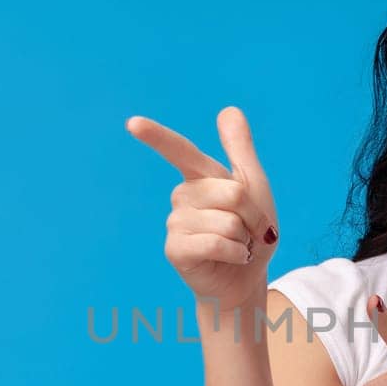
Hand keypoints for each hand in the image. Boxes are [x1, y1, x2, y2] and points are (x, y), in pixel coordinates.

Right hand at [127, 107, 278, 313]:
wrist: (247, 277)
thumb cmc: (251, 232)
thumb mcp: (253, 187)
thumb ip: (239, 149)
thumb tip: (229, 108)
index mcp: (200, 177)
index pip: (178, 151)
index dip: (155, 136)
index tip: (132, 124)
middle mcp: (182, 196)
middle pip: (233, 193)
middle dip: (254, 215)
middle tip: (249, 230)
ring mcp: (175, 222)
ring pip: (228, 220)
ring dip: (244, 238)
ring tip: (237, 246)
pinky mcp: (175, 249)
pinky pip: (216, 243)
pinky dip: (235, 253)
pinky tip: (230, 258)